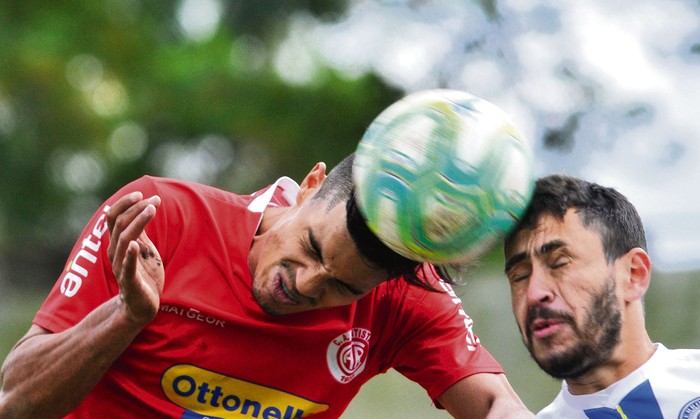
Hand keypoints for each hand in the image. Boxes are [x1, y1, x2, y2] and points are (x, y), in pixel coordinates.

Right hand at [106, 192, 163, 324]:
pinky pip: (127, 268)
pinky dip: (130, 256)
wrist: (141, 305)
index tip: (141, 193)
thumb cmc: (143, 274)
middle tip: (153, 200)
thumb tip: (143, 205)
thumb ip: (140, 229)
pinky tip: (135, 245)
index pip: (113, 217)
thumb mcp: (143, 247)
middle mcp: (115, 253)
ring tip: (150, 210)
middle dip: (135, 210)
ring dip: (137, 223)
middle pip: (119, 225)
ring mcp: (121, 267)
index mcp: (117, 243)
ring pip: (124, 240)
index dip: (125, 204)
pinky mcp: (130, 282)